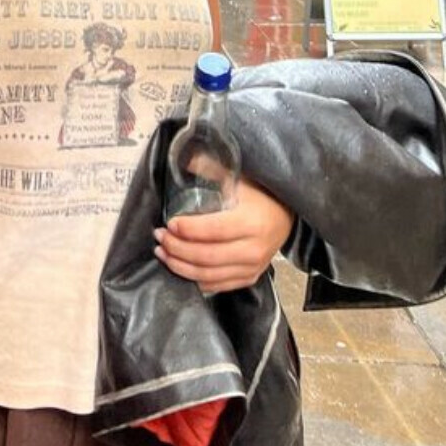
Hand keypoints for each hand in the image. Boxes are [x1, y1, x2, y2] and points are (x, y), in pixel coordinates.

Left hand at [153, 178, 293, 293]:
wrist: (286, 215)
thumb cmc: (262, 195)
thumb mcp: (239, 177)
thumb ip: (211, 169)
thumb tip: (184, 159)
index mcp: (251, 222)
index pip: (213, 230)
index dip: (188, 229)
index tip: (169, 223)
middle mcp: (253, 248)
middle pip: (207, 256)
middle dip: (177, 249)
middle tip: (160, 237)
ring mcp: (252, 267)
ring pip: (209, 275)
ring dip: (181, 266)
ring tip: (163, 253)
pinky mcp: (249, 277)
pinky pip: (218, 286)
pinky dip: (196, 279)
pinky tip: (181, 268)